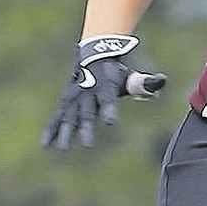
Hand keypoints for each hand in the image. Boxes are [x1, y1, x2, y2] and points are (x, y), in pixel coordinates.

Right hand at [41, 35, 165, 149]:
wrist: (92, 56)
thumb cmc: (114, 73)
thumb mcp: (129, 77)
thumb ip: (143, 83)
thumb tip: (160, 81)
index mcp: (104, 86)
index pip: (107, 99)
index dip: (109, 109)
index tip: (111, 122)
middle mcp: (86, 92)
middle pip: (86, 112)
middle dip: (86, 128)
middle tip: (88, 146)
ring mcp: (74, 98)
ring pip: (68, 117)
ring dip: (66, 132)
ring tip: (63, 149)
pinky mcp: (65, 104)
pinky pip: (57, 118)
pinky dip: (51, 130)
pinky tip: (45, 145)